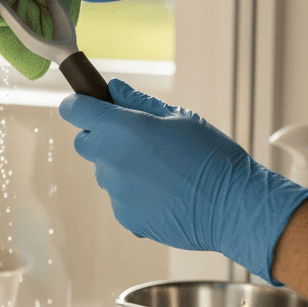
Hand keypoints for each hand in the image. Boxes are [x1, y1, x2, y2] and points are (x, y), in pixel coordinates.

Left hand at [59, 79, 307, 282]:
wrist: (234, 207)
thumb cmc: (212, 156)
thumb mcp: (180, 118)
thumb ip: (139, 103)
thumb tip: (113, 89)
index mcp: (121, 129)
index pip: (73, 110)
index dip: (77, 104)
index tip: (86, 104)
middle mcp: (111, 160)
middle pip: (84, 143)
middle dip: (101, 136)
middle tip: (135, 138)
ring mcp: (116, 192)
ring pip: (105, 172)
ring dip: (122, 167)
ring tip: (163, 171)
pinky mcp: (125, 217)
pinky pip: (121, 198)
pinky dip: (136, 194)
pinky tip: (167, 194)